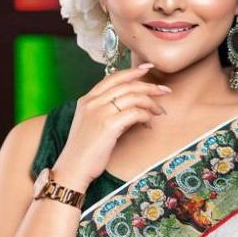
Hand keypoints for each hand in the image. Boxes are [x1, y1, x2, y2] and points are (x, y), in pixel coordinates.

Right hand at [51, 63, 170, 191]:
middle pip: (127, 85)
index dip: (132, 71)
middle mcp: (92, 102)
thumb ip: (110, 111)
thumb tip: (135, 107)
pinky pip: (135, 113)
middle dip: (149, 86)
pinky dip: (146, 116)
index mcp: (87, 99)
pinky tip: (149, 124)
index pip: (113, 77)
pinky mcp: (108, 125)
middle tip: (165, 90)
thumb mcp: (93, 124)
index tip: (148, 68)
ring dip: (151, 103)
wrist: (73, 168)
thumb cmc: (85, 150)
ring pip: (133, 97)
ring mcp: (99, 112)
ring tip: (160, 111)